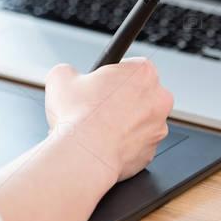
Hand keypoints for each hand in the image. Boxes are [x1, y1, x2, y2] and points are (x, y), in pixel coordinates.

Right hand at [44, 58, 173, 181]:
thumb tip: (68, 76)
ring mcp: (158, 127)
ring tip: (97, 128)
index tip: (101, 85)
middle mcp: (159, 98)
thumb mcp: (61, 77)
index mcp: (143, 72)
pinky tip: (103, 144)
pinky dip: (122, 144)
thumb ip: (69, 70)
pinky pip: (136, 144)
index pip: (132, 66)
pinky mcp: (151, 152)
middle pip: (141, 93)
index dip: (113, 76)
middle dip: (122, 99)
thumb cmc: (78, 116)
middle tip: (98, 106)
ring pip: (140, 121)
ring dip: (123, 123)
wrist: (84, 155)